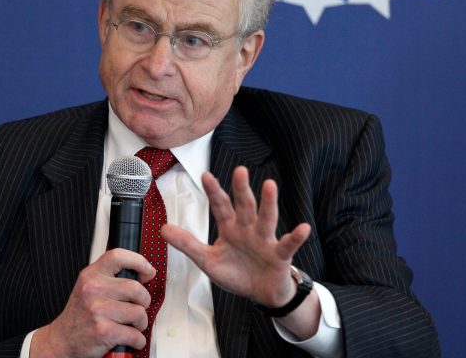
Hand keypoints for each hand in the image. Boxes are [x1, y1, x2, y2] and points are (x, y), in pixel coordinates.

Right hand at [30, 248, 155, 357]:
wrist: (62, 340)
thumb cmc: (80, 314)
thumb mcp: (88, 287)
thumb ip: (110, 277)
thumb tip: (142, 273)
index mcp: (91, 275)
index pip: (118, 256)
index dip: (139, 261)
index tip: (148, 271)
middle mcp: (93, 289)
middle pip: (136, 288)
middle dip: (144, 301)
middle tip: (138, 307)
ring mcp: (98, 310)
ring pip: (139, 313)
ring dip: (140, 323)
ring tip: (131, 325)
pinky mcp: (104, 331)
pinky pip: (135, 335)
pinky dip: (137, 340)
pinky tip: (129, 338)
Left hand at [161, 167, 310, 307]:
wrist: (261, 294)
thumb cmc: (237, 273)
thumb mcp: (207, 260)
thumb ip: (187, 244)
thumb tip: (162, 229)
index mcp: (230, 228)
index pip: (221, 206)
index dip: (214, 192)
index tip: (205, 175)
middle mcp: (248, 229)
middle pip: (244, 206)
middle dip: (242, 189)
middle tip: (240, 170)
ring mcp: (265, 240)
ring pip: (267, 218)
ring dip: (269, 203)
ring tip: (270, 185)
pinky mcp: (280, 255)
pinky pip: (288, 245)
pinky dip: (296, 237)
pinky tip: (303, 228)